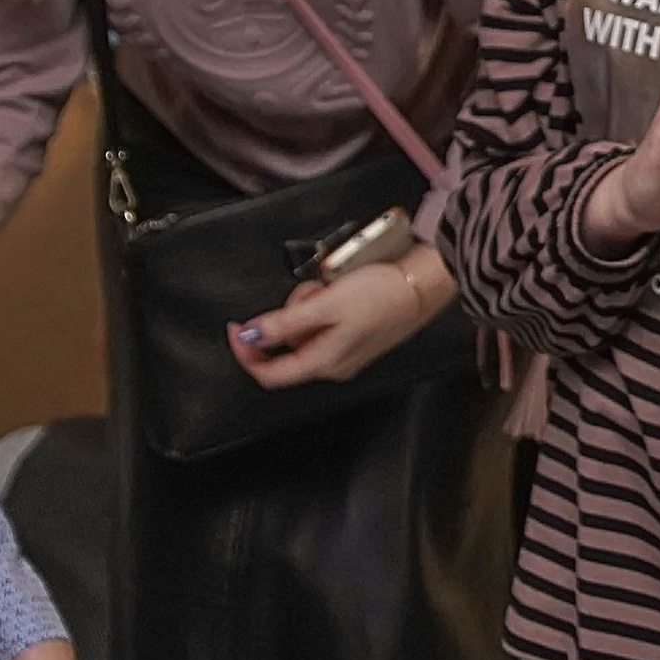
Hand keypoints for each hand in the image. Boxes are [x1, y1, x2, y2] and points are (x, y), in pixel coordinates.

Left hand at [231, 248, 445, 388]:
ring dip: (305, 308)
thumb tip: (250, 337)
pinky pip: (322, 326)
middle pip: (287, 348)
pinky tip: (336, 291)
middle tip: (307, 292)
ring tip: (326, 288)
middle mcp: (333, 365)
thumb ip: (284, 322)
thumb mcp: (326, 304)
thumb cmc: (382, 294)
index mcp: (323, 363)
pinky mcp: (354, 337)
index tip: (236, 327)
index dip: (246, 353)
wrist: (423, 285)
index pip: (269, 373)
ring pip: (304, 334)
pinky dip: (321, 308)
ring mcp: (345, 353)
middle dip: (286, 318)